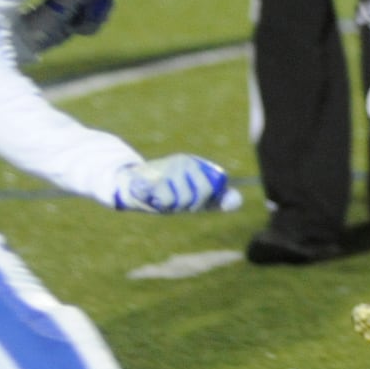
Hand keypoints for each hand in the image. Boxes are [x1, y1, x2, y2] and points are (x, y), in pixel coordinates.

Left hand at [11, 0, 113, 63]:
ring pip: (102, 14)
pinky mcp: (80, 21)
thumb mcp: (66, 3)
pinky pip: (96, 24)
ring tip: (77, 28)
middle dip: (98, 14)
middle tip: (83, 22)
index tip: (90, 10)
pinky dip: (91, 29)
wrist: (32, 36)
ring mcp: (81, 9)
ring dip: (93, 23)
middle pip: (104, 2)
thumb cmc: (46, 17)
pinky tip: (79, 32)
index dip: (101, 1)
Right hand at [113, 154, 242, 213]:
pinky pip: (164, 198)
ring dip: (170, 206)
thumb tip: (238, 201)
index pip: (212, 187)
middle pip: (197, 195)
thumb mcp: (194, 195)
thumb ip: (216, 199)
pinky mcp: (149, 177)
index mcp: (196, 164)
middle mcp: (184, 162)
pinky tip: (152, 197)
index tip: (192, 202)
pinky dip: (158, 202)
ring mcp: (167, 168)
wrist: (130, 184)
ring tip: (162, 198)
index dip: (203, 201)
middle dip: (186, 205)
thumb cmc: (167, 192)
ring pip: (179, 200)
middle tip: (175, 202)